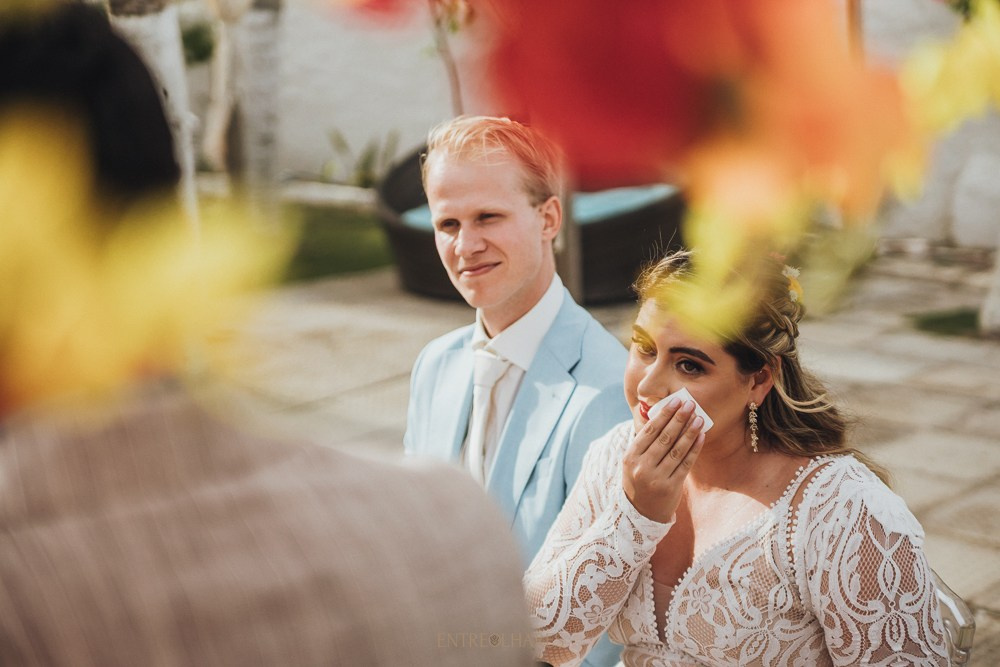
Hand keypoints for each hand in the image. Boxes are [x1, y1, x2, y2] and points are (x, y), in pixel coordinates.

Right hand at [622, 398, 704, 522]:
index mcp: (631, 457)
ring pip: (677, 450)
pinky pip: (686, 464)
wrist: (640, 513)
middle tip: (691, 404)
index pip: (650, 431)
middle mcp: (642, 467)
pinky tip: (701, 437)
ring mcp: (657, 478)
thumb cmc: (638, 480)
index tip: (676, 401)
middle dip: (679, 418)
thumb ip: (645, 442)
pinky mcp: (671, 487)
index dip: (664, 414)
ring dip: (690, 432)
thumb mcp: (634, 461)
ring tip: (699, 418)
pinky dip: (694, 448)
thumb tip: (664, 416)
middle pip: (665, 438)